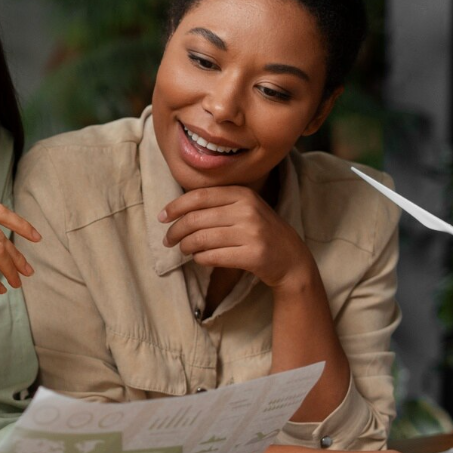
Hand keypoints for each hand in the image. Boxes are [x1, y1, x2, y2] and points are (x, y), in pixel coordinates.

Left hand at [160, 186, 313, 291]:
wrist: (291, 257)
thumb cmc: (259, 231)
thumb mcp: (244, 208)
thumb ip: (216, 204)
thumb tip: (174, 211)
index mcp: (243, 194)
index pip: (199, 196)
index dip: (175, 207)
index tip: (162, 217)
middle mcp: (247, 210)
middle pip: (196, 219)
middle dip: (175, 231)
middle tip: (168, 240)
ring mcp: (252, 233)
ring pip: (201, 239)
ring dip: (186, 246)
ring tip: (184, 249)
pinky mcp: (253, 255)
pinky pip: (212, 257)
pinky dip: (200, 259)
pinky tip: (201, 258)